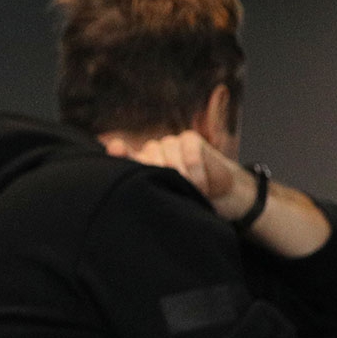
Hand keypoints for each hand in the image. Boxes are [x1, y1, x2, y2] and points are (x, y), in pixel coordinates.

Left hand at [100, 130, 256, 220]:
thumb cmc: (189, 198)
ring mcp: (170, 143)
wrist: (221, 196)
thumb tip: (130, 188)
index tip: (116, 149)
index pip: (123, 155)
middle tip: (176, 192)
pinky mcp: (189, 139)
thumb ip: (148, 190)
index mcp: (139, 166)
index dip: (120, 151)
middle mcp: (151, 151)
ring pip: (170, 158)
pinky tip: (203, 186)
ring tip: (191, 192)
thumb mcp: (166, 198)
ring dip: (183, 179)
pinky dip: (197, 173)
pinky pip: (190, 155)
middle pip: (148, 159)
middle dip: (162, 178)